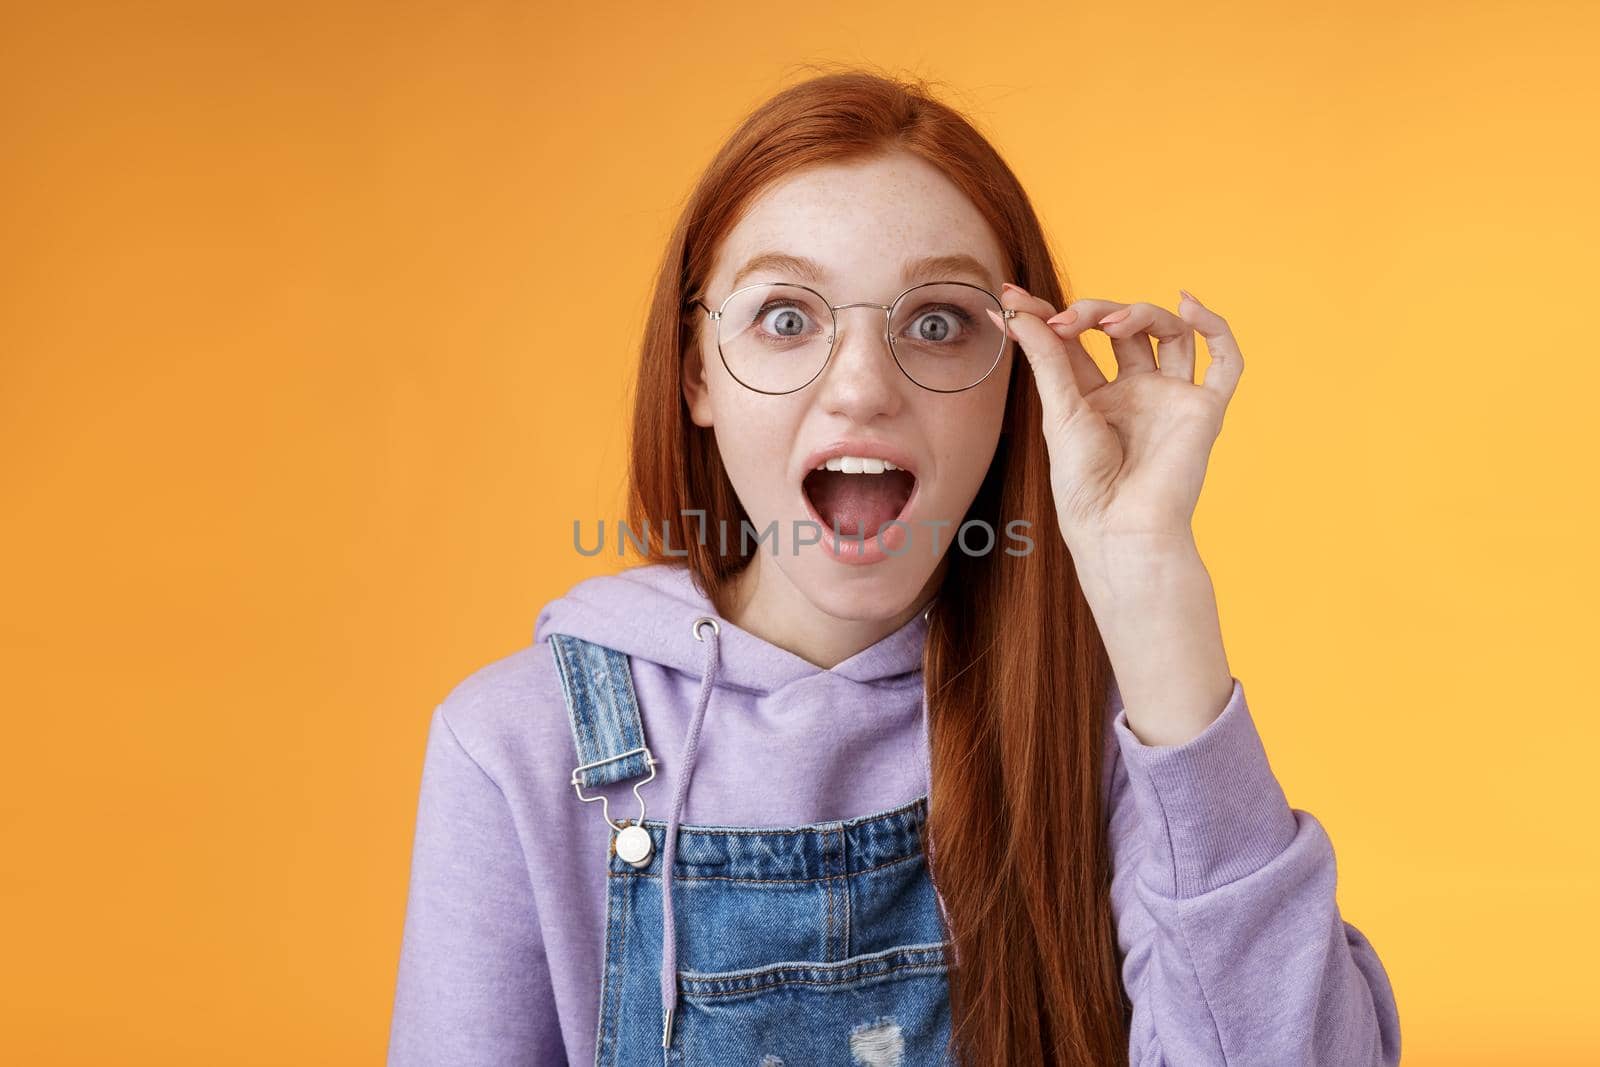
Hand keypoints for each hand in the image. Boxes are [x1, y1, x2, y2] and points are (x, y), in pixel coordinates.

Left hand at [987, 285, 1243, 554]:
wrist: (1119, 527)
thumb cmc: (1084, 484)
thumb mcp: (1058, 410)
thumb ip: (1045, 356)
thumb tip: (1015, 309)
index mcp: (1094, 398)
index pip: (1076, 341)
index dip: (1049, 316)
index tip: (1013, 300)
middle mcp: (1135, 393)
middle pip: (1124, 329)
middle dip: (1092, 312)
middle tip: (1065, 320)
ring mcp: (1170, 398)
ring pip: (1171, 333)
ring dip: (1141, 313)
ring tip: (1110, 323)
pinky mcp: (1203, 409)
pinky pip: (1225, 361)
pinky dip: (1214, 326)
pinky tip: (1188, 305)